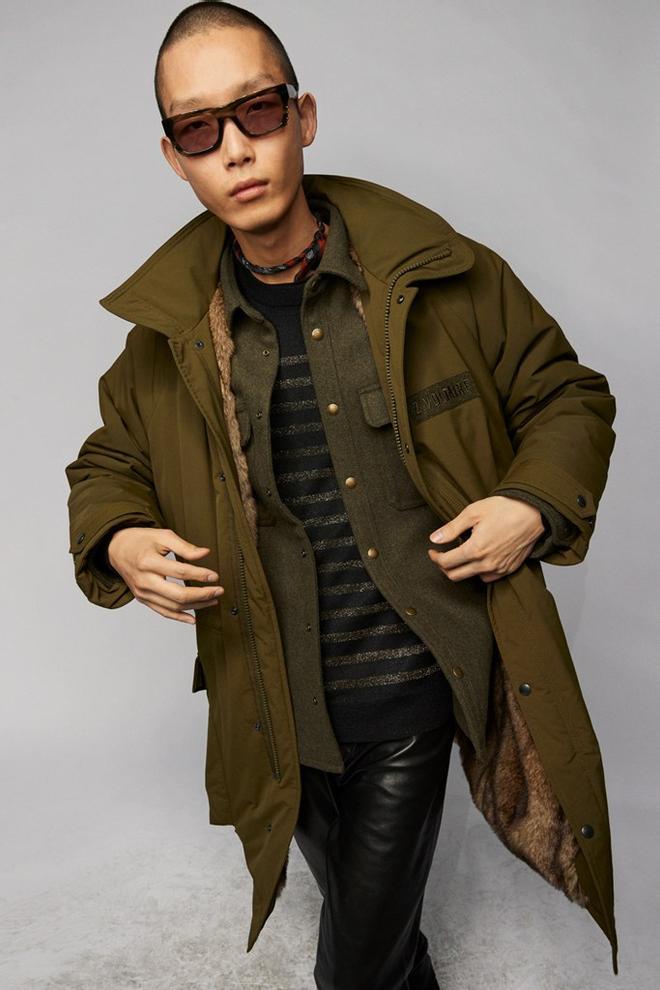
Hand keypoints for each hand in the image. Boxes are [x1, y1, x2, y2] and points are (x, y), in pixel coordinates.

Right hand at [107, 527, 223, 622]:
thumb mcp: (162, 536)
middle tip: (219, 591)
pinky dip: (179, 617)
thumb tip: (205, 553)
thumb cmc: (141, 540)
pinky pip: (163, 612)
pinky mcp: (143, 599)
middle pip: (178, 595)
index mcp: (148, 562)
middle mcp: (144, 580)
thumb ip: (184, 546)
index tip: (215, 576)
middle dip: (202, 595)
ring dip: (196, 606)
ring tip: (213, 600)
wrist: (117, 549)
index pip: (180, 572)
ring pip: (173, 606)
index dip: (200, 575)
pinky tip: (193, 618)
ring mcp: (143, 593)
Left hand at [427, 496, 545, 582]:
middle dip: (444, 567)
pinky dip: (478, 572)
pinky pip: (488, 578)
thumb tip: (435, 538)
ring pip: (471, 578)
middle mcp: (486, 563)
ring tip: (461, 555)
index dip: (435, 557)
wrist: (533, 513)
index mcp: (475, 549)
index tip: (433, 551)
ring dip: (461, 570)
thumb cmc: (505, 509)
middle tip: (442, 555)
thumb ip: (451, 528)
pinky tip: (478, 559)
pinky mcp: (509, 569)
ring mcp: (499, 569)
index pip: (446, 562)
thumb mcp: (473, 512)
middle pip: (455, 575)